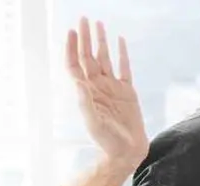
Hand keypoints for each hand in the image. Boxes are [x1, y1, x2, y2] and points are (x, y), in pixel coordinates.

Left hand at [66, 18, 148, 167]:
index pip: (75, 65)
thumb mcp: (93, 123)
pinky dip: (122, 54)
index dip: (71, 48)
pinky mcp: (127, 92)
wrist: (127, 152)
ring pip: (105, 58)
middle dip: (85, 38)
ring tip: (98, 24)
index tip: (71, 31)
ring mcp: (112, 87)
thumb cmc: (107, 141)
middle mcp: (98, 86)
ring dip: (101, 41)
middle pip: (88, 56)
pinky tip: (120, 41)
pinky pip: (124, 68)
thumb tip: (77, 82)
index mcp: (87, 92)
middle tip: (83, 19)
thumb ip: (85, 103)